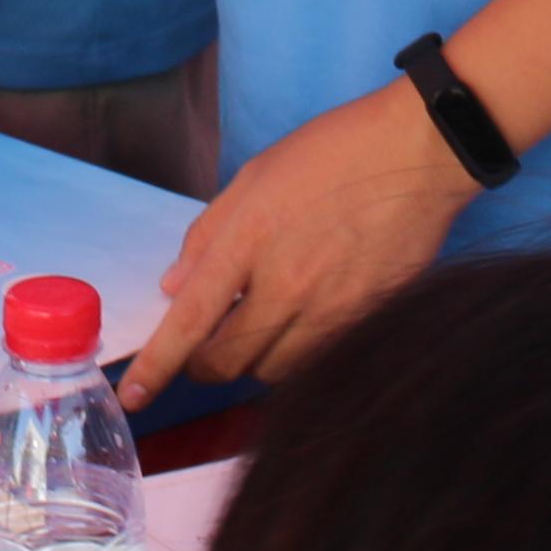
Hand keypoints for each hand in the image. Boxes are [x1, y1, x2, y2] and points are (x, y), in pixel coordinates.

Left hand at [124, 80, 480, 404]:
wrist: (417, 154)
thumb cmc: (333, 153)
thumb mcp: (254, 178)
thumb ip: (208, 235)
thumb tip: (174, 288)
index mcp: (247, 242)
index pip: (189, 323)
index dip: (157, 367)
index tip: (133, 397)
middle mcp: (286, 286)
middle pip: (227, 363)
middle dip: (203, 365)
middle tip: (201, 348)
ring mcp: (331, 310)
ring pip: (271, 372)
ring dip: (250, 362)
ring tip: (253, 327)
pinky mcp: (368, 321)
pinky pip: (317, 361)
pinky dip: (294, 355)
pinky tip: (297, 325)